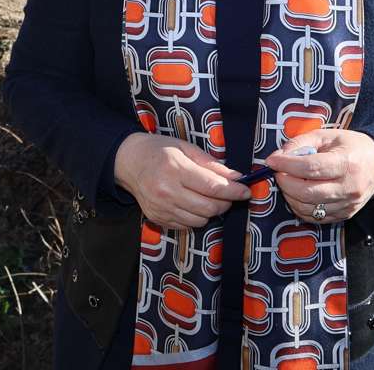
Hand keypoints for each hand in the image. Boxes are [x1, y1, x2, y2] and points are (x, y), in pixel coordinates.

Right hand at [113, 133, 250, 228]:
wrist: (128, 161)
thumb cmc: (158, 150)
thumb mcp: (185, 148)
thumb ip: (211, 164)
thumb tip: (237, 178)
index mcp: (175, 169)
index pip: (213, 187)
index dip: (234, 191)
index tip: (246, 191)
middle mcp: (166, 191)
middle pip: (209, 208)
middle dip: (225, 202)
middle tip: (228, 194)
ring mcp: (161, 207)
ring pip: (200, 220)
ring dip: (211, 211)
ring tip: (207, 197)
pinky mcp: (157, 218)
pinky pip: (187, 226)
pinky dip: (195, 217)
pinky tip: (190, 203)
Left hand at [265, 129, 373, 223]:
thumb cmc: (350, 147)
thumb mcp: (326, 135)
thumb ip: (300, 143)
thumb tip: (278, 157)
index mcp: (346, 163)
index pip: (311, 168)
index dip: (287, 165)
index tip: (272, 161)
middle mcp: (349, 187)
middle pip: (307, 193)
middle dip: (285, 183)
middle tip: (278, 172)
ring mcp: (348, 204)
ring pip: (309, 209)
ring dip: (290, 197)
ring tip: (288, 182)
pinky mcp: (346, 215)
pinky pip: (316, 218)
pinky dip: (301, 208)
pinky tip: (298, 194)